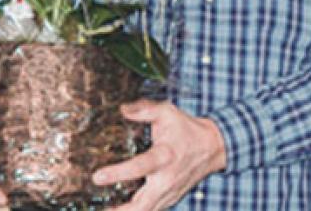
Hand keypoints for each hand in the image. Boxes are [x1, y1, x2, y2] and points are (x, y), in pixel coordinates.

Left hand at [92, 100, 226, 209]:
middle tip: (101, 210)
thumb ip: (144, 110)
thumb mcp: (167, 113)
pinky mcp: (171, 198)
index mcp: (164, 156)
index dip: (117, 173)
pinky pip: (152, 209)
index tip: (97, 177)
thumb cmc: (187, 129)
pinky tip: (121, 210)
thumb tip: (122, 110)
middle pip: (142, 205)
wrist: (213, 148)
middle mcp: (166, 178)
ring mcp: (170, 192)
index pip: (139, 167)